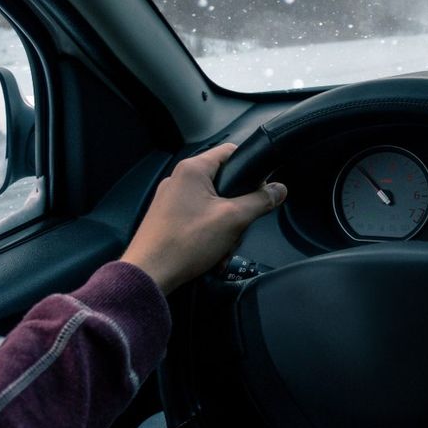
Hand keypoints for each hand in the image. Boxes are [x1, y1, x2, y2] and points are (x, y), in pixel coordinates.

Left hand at [121, 143, 286, 294]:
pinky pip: (199, 218)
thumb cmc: (184, 243)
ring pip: (213, 204)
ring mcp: (170, 200)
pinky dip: (210, 234)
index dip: (250, 167)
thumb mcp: (234, 219)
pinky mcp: (167, 219)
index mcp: (192, 170)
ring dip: (225, 227)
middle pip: (224, 182)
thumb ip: (261, 200)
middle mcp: (179, 179)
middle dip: (237, 208)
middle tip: (239, 226)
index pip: (231, 151)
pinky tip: (212, 254)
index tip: (261, 186)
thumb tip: (279, 189)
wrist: (148, 275)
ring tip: (223, 247)